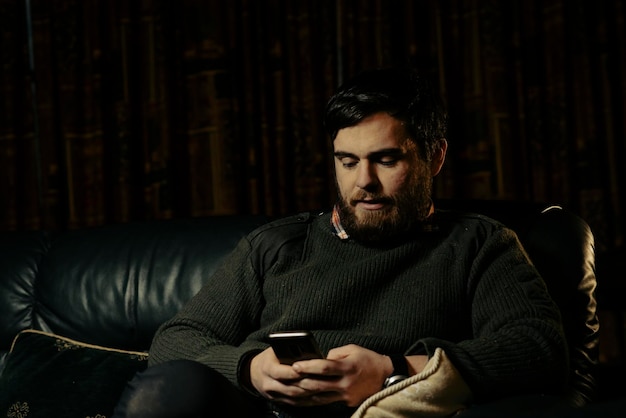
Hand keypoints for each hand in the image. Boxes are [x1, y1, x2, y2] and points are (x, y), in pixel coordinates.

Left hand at [249, 344, 392, 406]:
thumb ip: (335, 354)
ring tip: (291, 389)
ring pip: (320, 397)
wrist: (386, 377)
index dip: (308, 366)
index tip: (295, 365)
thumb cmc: (368, 359)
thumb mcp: (352, 349)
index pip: (324, 367)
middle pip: (318, 385)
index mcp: (347, 367)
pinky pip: (327, 401)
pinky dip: (314, 399)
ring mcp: (346, 395)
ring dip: (304, 393)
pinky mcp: (347, 402)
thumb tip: (320, 359)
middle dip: (301, 382)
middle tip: (287, 378)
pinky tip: (305, 397)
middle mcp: (346, 383)